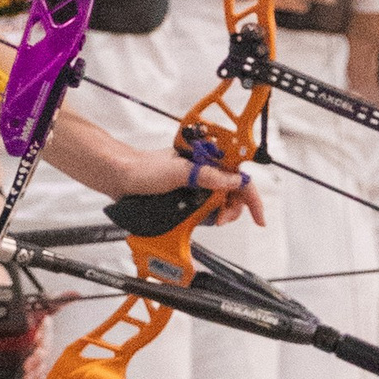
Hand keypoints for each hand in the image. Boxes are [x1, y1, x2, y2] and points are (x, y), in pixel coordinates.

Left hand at [105, 138, 261, 225]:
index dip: (251, 197)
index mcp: (207, 158)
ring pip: (220, 202)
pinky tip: (200, 220)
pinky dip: (207, 216)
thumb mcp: (179, 172)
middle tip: (221, 220)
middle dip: (233, 208)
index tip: (258, 217)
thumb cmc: (143, 169)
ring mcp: (195, 183)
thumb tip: (235, 181)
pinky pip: (205, 208)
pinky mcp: (186, 195)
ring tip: (210, 220)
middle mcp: (204, 170)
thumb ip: (208, 176)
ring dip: (219, 213)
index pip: (239, 176)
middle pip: (233, 192)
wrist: (120, 178)